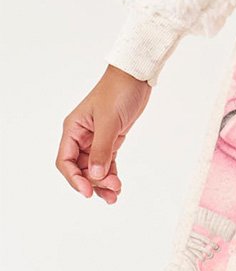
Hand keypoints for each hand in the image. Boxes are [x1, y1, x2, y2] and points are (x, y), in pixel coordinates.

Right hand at [56, 65, 152, 203]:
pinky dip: (111, 174)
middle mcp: (81, 136)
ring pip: (94, 168)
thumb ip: (101, 149)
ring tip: (116, 194)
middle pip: (80, 168)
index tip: (88, 191)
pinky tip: (117, 185)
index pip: (65, 161)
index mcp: (73, 129)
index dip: (74, 178)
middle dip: (94, 182)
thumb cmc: (118, 91)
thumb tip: (94, 175)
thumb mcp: (109, 121)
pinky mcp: (110, 139)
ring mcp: (96, 139)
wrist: (136, 76)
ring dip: (103, 182)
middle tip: (112, 190)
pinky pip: (106, 162)